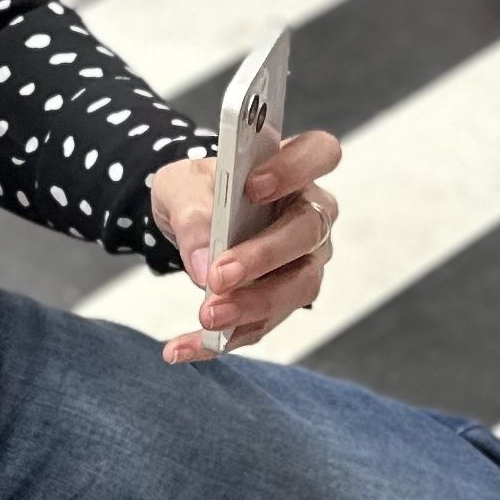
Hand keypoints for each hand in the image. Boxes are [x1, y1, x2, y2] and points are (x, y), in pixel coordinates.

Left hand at [147, 128, 341, 361]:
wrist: (193, 223)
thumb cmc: (199, 192)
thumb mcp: (181, 188)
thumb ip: (192, 214)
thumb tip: (204, 264)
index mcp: (293, 170)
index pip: (319, 153)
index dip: (295, 168)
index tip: (253, 187)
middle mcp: (311, 214)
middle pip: (309, 231)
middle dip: (264, 257)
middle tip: (219, 277)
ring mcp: (305, 260)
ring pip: (299, 285)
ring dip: (253, 306)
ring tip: (207, 317)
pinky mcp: (284, 300)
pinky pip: (263, 323)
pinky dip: (223, 339)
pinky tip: (184, 347)